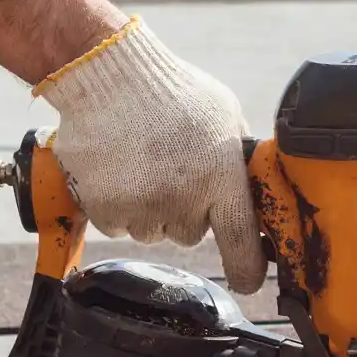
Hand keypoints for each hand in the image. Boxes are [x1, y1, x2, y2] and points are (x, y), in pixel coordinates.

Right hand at [39, 18, 266, 293]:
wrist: (106, 75)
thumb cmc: (171, 89)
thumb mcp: (223, 114)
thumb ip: (238, 156)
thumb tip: (252, 187)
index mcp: (220, 177)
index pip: (241, 241)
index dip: (247, 269)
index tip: (248, 281)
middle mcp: (182, 200)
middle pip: (190, 234)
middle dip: (184, 211)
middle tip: (172, 170)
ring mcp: (140, 207)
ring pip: (152, 231)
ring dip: (149, 209)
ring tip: (141, 163)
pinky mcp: (104, 209)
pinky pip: (117, 225)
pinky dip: (116, 205)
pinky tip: (117, 168)